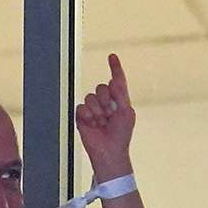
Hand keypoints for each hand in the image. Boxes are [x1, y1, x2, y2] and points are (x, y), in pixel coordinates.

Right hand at [74, 53, 135, 174]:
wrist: (108, 150)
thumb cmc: (121, 135)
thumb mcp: (126, 113)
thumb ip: (121, 95)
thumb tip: (114, 80)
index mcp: (118, 99)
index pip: (116, 80)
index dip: (115, 68)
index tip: (112, 56)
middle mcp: (105, 101)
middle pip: (100, 87)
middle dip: (106, 101)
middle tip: (110, 116)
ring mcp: (93, 108)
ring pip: (90, 97)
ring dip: (97, 111)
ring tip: (101, 123)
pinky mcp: (81, 115)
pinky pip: (81, 107)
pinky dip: (87, 116)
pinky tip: (92, 125)